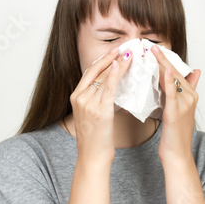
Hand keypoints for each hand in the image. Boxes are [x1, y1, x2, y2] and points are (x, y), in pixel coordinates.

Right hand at [70, 48, 131, 163]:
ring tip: (128, 53)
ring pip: (104, 77)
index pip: (89, 72)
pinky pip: (108, 88)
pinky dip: (115, 74)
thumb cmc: (94, 139)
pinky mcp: (100, 111)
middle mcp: (79, 98)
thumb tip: (109, 87)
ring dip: (118, 63)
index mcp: (75, 97)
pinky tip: (122, 64)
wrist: (92, 156)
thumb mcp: (90, 115)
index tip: (114, 51)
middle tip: (123, 47)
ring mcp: (88, 104)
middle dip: (110, 57)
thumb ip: (96, 100)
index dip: (102, 60)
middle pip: (95, 71)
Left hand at [151, 45, 200, 161]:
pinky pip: (172, 94)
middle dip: (163, 58)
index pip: (177, 73)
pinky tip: (164, 70)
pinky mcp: (176, 113)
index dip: (167, 60)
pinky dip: (168, 81)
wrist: (177, 155)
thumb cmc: (175, 135)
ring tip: (153, 50)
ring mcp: (184, 105)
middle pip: (175, 73)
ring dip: (163, 64)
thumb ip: (182, 93)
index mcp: (190, 95)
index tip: (156, 48)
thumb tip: (192, 75)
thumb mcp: (179, 110)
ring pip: (173, 79)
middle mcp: (190, 97)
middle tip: (151, 44)